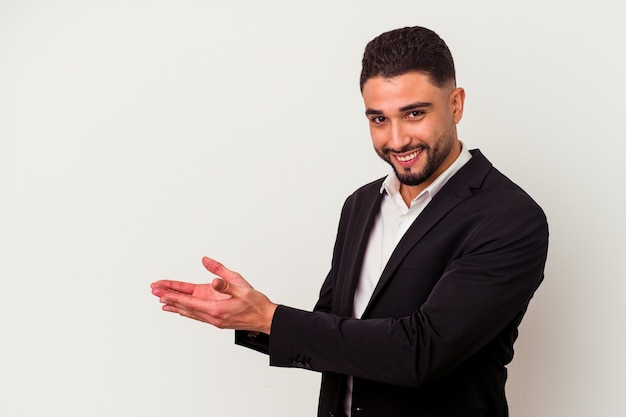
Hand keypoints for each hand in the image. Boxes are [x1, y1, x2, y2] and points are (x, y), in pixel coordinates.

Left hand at [151, 257, 276, 333]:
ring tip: (161, 300)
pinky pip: (196, 314)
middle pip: (185, 306)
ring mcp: (214, 319)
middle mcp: (212, 316)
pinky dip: (185, 310)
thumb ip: (222, 275)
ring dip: (175, 305)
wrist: (265, 318)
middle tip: (154, 292)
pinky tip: (179, 309)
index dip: (174, 295)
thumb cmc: (255, 302)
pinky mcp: (216, 318)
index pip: (189, 301)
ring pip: (190, 311)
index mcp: (216, 308)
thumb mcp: (240, 284)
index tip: (161, 292)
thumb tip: (207, 263)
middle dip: (169, 298)